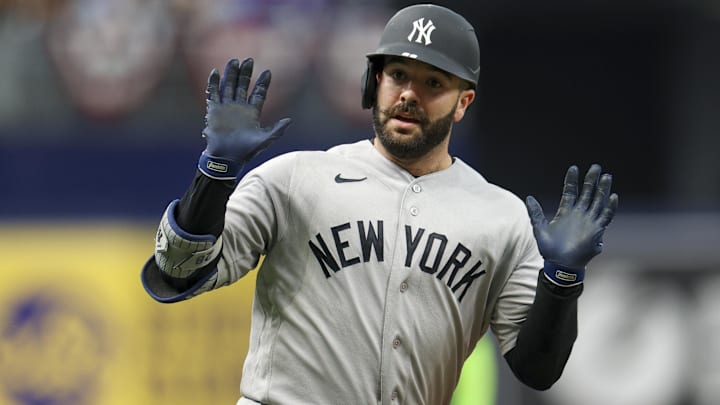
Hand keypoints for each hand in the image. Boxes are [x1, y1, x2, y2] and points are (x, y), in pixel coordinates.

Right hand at [199, 58, 290, 179]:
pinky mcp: (214, 110)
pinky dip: (213, 82)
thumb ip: (277, 130)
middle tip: (250, 60)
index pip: (258, 93)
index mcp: (252, 113)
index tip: (268, 72)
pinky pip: (213, 93)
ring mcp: (226, 107)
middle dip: (246, 73)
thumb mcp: (265, 140)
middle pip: (243, 85)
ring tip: (234, 61)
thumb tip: (289, 120)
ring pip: (229, 86)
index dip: (263, 83)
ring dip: (231, 74)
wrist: (227, 158)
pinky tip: (216, 72)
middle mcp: (239, 107)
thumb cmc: (246, 151)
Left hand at [526, 164, 618, 283]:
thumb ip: (535, 213)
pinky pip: (605, 217)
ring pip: (598, 201)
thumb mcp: (539, 228)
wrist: (559, 264)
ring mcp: (588, 221)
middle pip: (587, 193)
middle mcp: (579, 214)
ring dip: (602, 189)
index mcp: (565, 212)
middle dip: (591, 180)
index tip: (573, 168)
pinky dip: (609, 207)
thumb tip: (529, 197)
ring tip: (606, 176)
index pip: (570, 191)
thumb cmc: (549, 249)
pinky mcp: (596, 231)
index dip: (572, 180)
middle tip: (595, 167)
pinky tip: (613, 196)